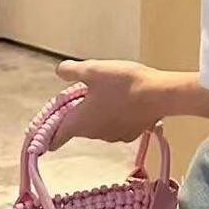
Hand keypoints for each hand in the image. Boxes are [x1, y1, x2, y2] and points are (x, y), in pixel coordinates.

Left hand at [50, 60, 167, 149]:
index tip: (49, 127)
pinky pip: (117, 126)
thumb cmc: (122, 83)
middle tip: (87, 93)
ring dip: (99, 115)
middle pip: (78, 128)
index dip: (49, 133)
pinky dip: (118, 117)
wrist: (159, 94)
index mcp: (79, 122)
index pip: (55, 138)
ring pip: (98, 127)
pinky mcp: (131, 134)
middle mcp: (94, 135)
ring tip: (111, 94)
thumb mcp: (93, 70)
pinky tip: (128, 102)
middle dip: (79, 114)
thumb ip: (72, 71)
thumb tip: (60, 71)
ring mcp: (114, 136)